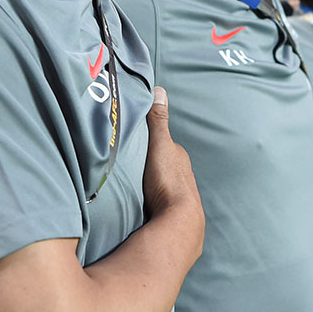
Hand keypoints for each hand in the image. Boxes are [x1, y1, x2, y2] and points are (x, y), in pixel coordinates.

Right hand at [143, 88, 203, 260]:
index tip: (135, 140)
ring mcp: (178, 193)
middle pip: (163, 163)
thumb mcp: (160, 145)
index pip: (164, 144)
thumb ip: (158, 121)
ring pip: (161, 181)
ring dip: (150, 181)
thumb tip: (160, 91)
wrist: (178, 220)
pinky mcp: (171, 210)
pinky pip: (159, 198)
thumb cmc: (169, 180)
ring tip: (132, 183)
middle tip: (130, 163)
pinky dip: (151, 196)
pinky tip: (142, 201)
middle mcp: (182, 173)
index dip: (150, 141)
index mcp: (179, 157)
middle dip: (150, 162)